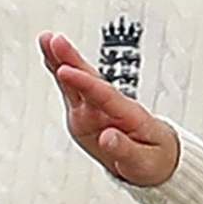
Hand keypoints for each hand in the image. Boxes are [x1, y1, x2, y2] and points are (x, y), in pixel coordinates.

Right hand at [39, 32, 179, 186]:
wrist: (155, 159)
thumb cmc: (154, 158)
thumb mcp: (144, 163)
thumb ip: (126, 150)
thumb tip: (108, 137)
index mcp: (128, 115)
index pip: (103, 95)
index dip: (83, 82)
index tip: (65, 71)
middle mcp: (109, 106)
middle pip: (90, 78)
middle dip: (72, 59)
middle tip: (55, 40)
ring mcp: (95, 108)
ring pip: (78, 80)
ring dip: (62, 59)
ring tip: (46, 40)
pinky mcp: (84, 112)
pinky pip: (70, 89)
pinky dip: (59, 72)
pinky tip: (49, 58)